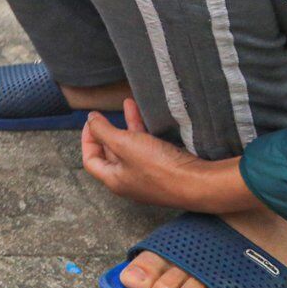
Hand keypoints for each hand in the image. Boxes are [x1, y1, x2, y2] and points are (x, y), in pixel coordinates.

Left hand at [82, 99, 251, 212]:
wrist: (199, 183)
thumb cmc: (158, 167)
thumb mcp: (123, 144)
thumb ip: (103, 131)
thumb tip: (90, 120)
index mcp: (114, 179)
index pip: (90, 160)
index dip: (87, 139)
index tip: (93, 121)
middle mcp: (129, 181)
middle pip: (111, 154)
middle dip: (109, 131)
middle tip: (109, 114)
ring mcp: (148, 177)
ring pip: (132, 148)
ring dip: (129, 127)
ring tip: (129, 104)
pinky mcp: (165, 171)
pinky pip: (149, 149)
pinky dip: (146, 133)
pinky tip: (149, 117)